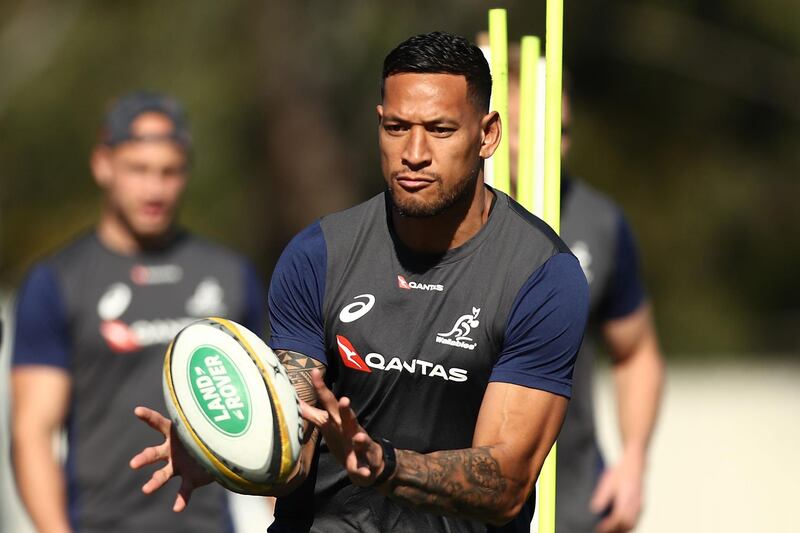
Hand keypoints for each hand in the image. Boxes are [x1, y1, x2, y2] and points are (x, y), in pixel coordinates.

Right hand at [129, 406, 213, 511]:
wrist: (219, 453)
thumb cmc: (210, 433)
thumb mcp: (209, 424)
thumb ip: (209, 416)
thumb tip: (224, 405)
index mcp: (175, 434)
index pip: (159, 423)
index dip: (149, 416)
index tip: (137, 410)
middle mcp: (171, 451)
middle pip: (153, 453)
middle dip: (143, 458)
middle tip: (133, 464)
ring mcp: (179, 466)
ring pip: (162, 475)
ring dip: (154, 482)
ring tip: (146, 489)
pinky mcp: (190, 480)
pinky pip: (184, 491)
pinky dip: (181, 499)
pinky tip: (177, 508)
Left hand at [299, 370, 385, 485]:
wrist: (369, 464)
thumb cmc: (344, 439)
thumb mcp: (327, 425)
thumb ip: (312, 413)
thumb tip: (294, 400)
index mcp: (339, 420)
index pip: (329, 401)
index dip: (322, 388)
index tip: (314, 372)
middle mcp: (351, 429)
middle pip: (349, 417)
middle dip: (347, 409)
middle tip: (345, 400)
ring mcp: (360, 446)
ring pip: (361, 440)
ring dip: (360, 438)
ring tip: (358, 437)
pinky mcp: (365, 463)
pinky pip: (363, 468)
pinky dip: (363, 471)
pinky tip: (363, 473)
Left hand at [590, 450, 644, 532]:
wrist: (634, 465)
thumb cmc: (620, 472)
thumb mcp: (607, 482)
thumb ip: (601, 496)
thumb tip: (594, 510)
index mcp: (626, 499)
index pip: (618, 519)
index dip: (608, 526)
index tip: (598, 529)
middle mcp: (635, 505)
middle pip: (626, 525)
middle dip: (614, 531)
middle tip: (601, 531)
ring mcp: (640, 506)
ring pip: (632, 525)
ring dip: (621, 529)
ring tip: (609, 530)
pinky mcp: (641, 506)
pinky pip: (635, 521)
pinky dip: (627, 526)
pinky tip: (619, 525)